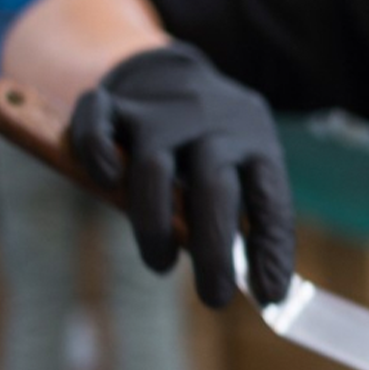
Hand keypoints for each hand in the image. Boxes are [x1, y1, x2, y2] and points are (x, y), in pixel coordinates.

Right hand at [69, 42, 293, 306]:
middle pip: (215, 187)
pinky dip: (97, 152)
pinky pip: (98, 122)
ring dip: (154, 224)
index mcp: (257, 144)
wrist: (173, 70)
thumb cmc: (212, 147)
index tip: (268, 296)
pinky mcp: (115, 99)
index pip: (271, 200)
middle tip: (213, 298)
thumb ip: (251, 224)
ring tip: (160, 263)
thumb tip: (268, 294)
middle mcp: (215, 124)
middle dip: (214, 249)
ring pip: (153, 167)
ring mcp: (164, 110)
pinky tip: (106, 182)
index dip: (271, 251)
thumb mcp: (244, 174)